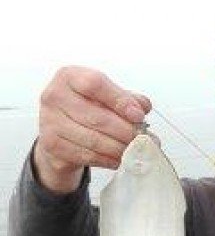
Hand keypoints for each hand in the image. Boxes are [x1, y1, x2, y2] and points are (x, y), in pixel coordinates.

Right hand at [34, 66, 151, 192]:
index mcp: (69, 76)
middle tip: (142, 138)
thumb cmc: (85, 107)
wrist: (59, 129)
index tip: (138, 115)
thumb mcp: (105, 95)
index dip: (120, 100)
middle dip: (125, 131)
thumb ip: (126, 97)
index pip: (95, 84)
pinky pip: (87, 155)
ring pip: (94, 140)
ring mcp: (50, 121)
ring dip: (119, 148)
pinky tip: (118, 158)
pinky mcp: (52, 144)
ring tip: (134, 150)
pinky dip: (108, 159)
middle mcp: (54, 96)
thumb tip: (143, 107)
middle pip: (97, 117)